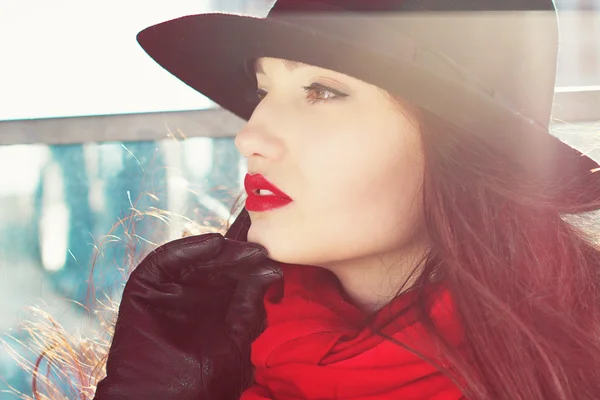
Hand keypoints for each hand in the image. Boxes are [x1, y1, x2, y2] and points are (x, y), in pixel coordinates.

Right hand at [94, 220, 280, 399]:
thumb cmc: (203, 383)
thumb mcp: (237, 341)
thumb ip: (248, 307)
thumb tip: (268, 271)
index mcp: (215, 308)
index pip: (234, 278)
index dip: (251, 265)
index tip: (271, 256)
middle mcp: (192, 296)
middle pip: (216, 265)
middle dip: (238, 256)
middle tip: (259, 249)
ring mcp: (168, 290)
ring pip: (195, 260)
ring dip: (219, 250)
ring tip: (243, 246)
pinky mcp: (145, 288)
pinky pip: (164, 261)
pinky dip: (187, 248)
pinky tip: (214, 244)